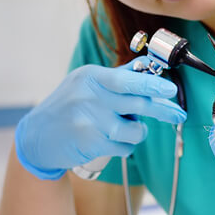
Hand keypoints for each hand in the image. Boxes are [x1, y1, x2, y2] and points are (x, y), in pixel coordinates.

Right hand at [15, 61, 185, 179]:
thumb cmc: (67, 108)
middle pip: (137, 103)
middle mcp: (90, 97)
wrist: (36, 137)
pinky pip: (124, 147)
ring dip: (137, 132)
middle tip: (178, 114)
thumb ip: (115, 78)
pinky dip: (125, 147)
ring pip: (134, 129)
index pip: (127, 79)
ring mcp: (90, 121)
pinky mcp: (91, 143)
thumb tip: (146, 67)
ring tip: (126, 130)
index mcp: (91, 77)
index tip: (170, 89)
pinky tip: (113, 143)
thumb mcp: (85, 85)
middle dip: (162, 109)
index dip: (152, 84)